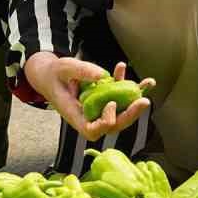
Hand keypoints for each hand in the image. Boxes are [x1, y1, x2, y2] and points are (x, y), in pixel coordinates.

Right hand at [24, 54, 155, 141]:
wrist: (50, 74)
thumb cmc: (54, 74)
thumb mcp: (64, 68)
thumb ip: (82, 71)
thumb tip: (103, 76)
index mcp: (74, 115)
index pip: (92, 130)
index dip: (105, 123)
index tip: (111, 104)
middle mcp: (88, 116)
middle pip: (112, 125)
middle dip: (130, 115)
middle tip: (143, 101)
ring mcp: (97, 109)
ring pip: (119, 112)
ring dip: (135, 99)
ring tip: (148, 83)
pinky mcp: (103, 100)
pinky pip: (118, 98)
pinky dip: (127, 86)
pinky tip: (129, 72)